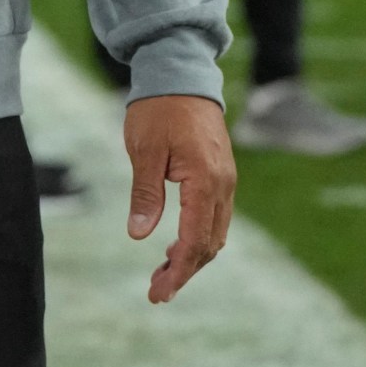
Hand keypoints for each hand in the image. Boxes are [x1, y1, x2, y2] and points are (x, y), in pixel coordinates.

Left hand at [123, 94, 237, 303]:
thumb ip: (145, 194)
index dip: (178, 271)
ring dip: (193, 256)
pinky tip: (176, 245)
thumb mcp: (144, 151)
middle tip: (156, 291)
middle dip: (185, 271)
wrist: (180, 73)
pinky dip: (199, 237)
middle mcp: (224, 184)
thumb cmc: (158, 109)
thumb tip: (139, 234)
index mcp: (205, 181)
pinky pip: (216, 216)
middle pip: (210, 244)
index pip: (195, 241)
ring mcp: (226, 179)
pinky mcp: (221, 174)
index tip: (158, 293)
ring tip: (163, 273)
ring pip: (215, 233)